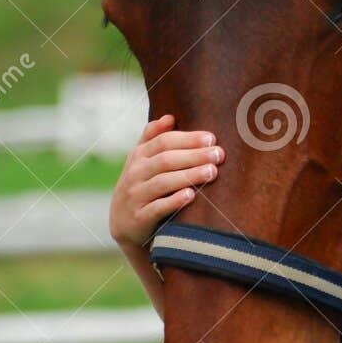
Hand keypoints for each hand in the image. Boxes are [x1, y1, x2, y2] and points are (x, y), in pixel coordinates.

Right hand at [109, 113, 223, 248]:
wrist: (123, 225)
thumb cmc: (141, 186)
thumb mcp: (140, 161)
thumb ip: (152, 138)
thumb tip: (170, 117)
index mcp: (139, 155)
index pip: (163, 141)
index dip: (188, 139)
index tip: (211, 139)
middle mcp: (135, 173)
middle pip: (165, 160)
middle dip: (194, 156)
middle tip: (218, 154)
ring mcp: (135, 196)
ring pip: (162, 182)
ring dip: (189, 176)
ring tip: (212, 172)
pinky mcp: (139, 218)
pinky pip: (157, 208)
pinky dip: (174, 201)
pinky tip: (191, 195)